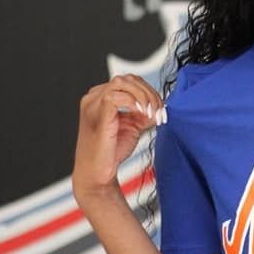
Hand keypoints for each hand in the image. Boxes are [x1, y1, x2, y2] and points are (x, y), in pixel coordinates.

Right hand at [73, 74, 165, 199]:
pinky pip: (116, 96)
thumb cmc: (112, 151)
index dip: (149, 91)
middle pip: (128, 79)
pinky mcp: (96, 114)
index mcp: (100, 96)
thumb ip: (144, 111)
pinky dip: (134, 102)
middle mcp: (93, 97)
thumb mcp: (133, 125)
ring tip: (151, 114)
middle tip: (159, 111)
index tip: (161, 109)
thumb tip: (160, 104)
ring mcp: (92, 104)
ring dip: (144, 96)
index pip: (130, 81)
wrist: (98, 174)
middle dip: (149, 93)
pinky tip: (142, 115)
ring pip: (122, 82)